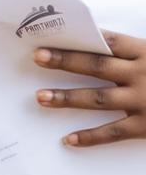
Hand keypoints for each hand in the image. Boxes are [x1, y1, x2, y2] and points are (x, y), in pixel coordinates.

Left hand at [37, 31, 145, 146]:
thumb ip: (140, 51)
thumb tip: (110, 41)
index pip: (111, 42)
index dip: (83, 38)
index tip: (56, 35)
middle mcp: (144, 74)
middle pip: (97, 66)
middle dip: (66, 61)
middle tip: (38, 57)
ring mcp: (144, 100)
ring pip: (98, 98)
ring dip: (67, 98)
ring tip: (40, 97)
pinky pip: (114, 132)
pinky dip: (90, 137)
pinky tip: (68, 139)